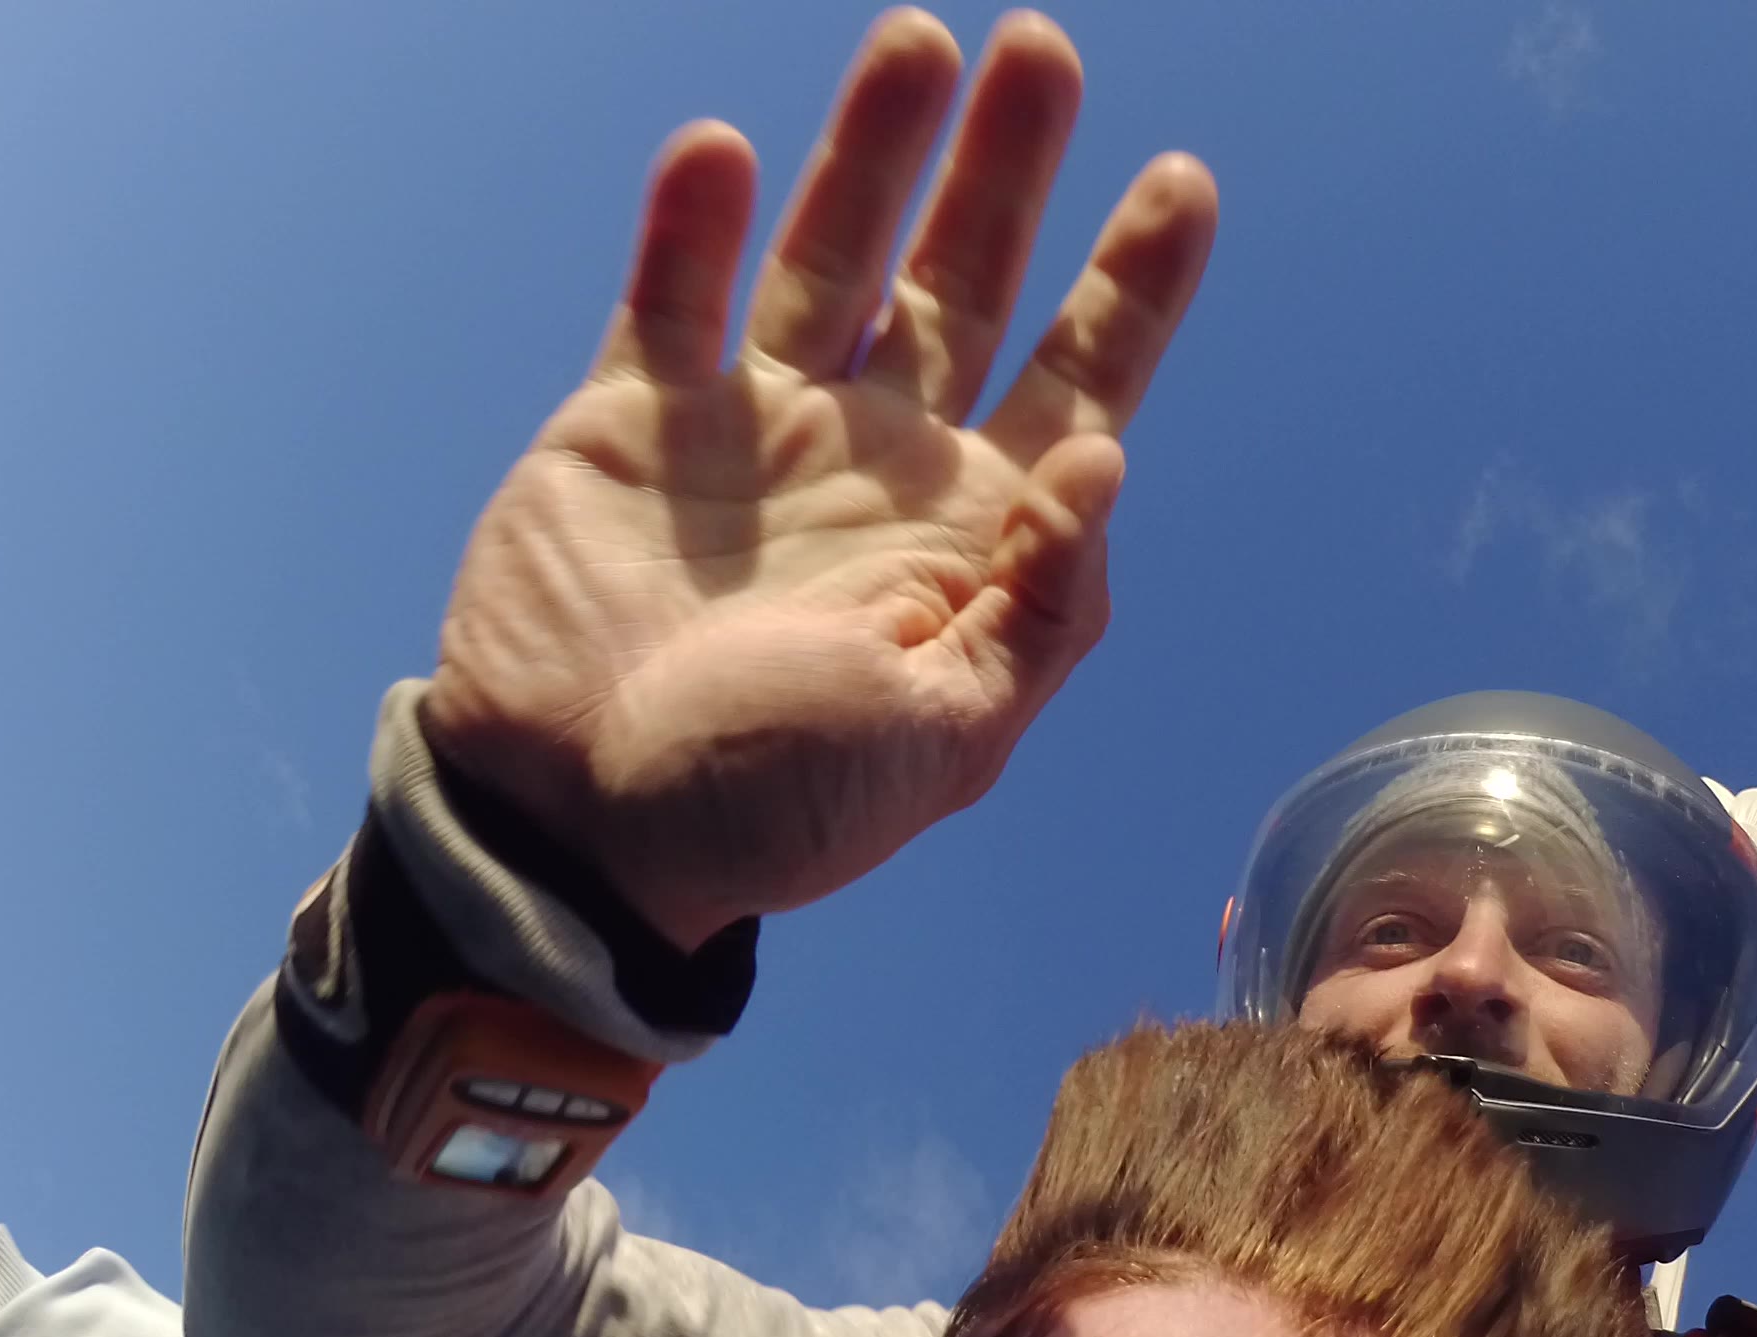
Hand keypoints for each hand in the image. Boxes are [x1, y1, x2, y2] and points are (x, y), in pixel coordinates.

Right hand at [423, 9, 1219, 949]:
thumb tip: (1104, 464)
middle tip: (1047, 50)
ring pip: (831, 255)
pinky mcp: (633, 421)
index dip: (1133, 287)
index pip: (1080, 387)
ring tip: (919, 40)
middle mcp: (875, 466)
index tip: (1184, 184)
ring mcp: (754, 432)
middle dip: (1010, 171)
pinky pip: (671, 295)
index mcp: (968, 542)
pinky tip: (724, 151)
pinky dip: (694, 220)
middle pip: (964, 283)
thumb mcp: (942, 742)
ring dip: (874, 150)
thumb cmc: (767, 813)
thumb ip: (1037, 611)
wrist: (571, 837)